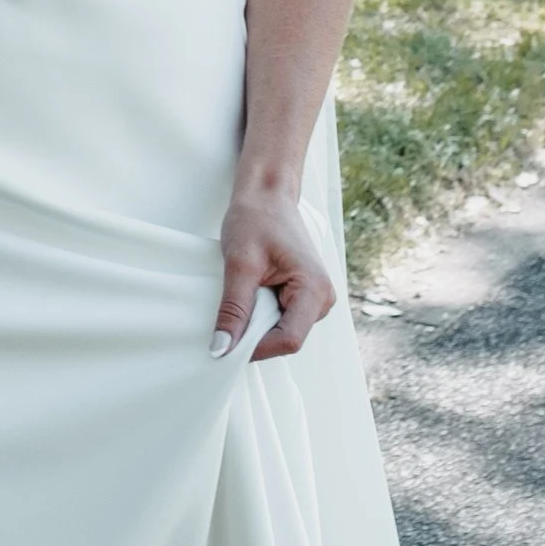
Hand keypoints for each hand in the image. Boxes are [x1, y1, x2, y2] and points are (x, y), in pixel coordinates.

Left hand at [212, 169, 334, 360]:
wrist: (267, 196)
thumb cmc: (256, 220)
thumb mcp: (239, 265)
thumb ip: (233, 309)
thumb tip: (221, 349)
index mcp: (314, 289)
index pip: (289, 340)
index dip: (256, 348)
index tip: (224, 345)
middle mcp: (322, 299)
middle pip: (286, 339)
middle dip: (255, 336)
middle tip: (227, 315)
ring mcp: (315, 299)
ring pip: (282, 332)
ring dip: (256, 325)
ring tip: (240, 296)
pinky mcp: (304, 297)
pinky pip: (281, 320)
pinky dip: (260, 316)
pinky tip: (248, 296)